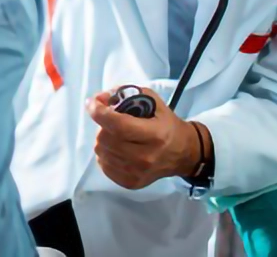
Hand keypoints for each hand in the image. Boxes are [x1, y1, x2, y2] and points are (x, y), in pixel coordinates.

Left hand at [86, 88, 205, 190]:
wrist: (183, 154)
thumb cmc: (166, 124)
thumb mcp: (153, 102)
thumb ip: (126, 94)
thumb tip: (100, 98)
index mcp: (154, 135)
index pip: (119, 125)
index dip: (100, 112)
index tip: (92, 102)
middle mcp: (145, 157)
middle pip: (106, 139)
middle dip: (102, 125)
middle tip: (111, 120)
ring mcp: (137, 173)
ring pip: (101, 152)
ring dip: (103, 139)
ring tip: (115, 134)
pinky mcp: (131, 182)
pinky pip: (104, 166)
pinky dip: (105, 154)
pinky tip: (116, 148)